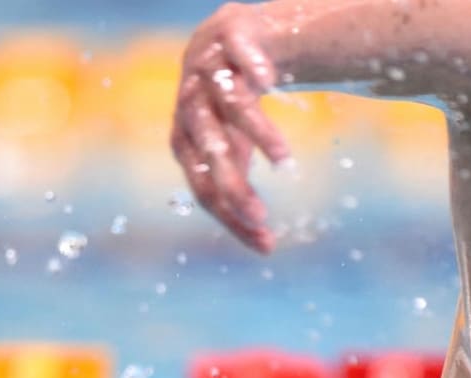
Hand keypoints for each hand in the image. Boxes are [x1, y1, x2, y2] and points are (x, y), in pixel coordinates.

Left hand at [172, 3, 292, 252]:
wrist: (225, 40)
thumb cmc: (229, 107)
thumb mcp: (231, 148)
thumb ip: (241, 188)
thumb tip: (264, 247)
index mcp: (186, 142)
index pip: (204, 188)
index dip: (231, 217)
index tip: (266, 240)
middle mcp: (192, 108)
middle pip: (211, 153)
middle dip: (234, 187)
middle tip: (261, 216)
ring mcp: (209, 71)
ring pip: (231, 105)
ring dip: (256, 135)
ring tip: (285, 163)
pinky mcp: (230, 36)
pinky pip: (241, 53)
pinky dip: (253, 64)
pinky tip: (270, 78)